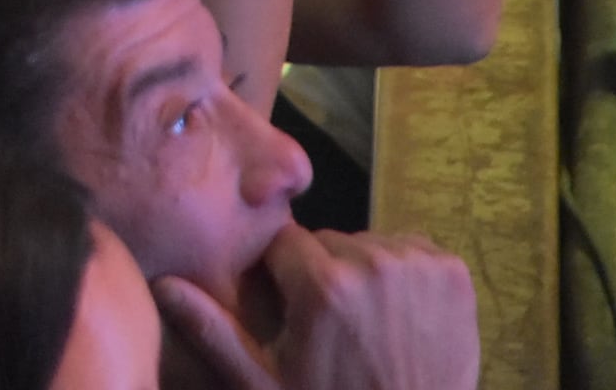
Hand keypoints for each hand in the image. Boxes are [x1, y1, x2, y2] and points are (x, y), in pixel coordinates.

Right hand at [152, 225, 477, 389]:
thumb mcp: (264, 382)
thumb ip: (213, 330)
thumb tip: (161, 285)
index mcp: (322, 285)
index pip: (284, 240)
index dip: (282, 273)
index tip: (291, 306)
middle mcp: (372, 262)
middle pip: (328, 241)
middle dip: (322, 272)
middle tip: (331, 322)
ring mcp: (419, 266)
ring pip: (369, 244)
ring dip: (364, 271)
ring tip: (367, 320)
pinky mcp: (454, 273)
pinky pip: (412, 249)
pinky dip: (403, 271)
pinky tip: (400, 311)